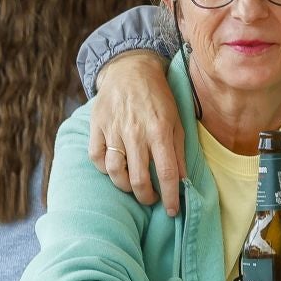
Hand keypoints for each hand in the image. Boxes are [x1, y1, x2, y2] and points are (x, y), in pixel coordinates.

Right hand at [90, 52, 185, 215]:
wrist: (130, 70)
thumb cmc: (158, 98)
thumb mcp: (177, 121)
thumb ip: (179, 151)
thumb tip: (184, 181)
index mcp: (160, 131)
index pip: (167, 173)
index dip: (170, 197)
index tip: (173, 210)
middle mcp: (135, 133)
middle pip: (138, 179)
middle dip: (146, 197)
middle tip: (152, 199)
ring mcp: (113, 130)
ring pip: (114, 172)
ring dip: (125, 187)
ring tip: (134, 187)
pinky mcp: (96, 126)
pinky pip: (96, 158)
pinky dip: (104, 169)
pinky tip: (115, 169)